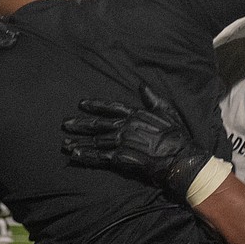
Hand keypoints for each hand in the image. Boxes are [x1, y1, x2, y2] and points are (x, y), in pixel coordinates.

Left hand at [63, 84, 211, 200]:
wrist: (180, 157)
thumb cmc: (176, 135)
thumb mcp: (166, 110)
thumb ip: (152, 98)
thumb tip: (142, 85)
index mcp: (135, 114)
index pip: (110, 107)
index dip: (95, 105)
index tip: (81, 104)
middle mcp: (125, 127)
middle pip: (97, 124)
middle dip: (80, 124)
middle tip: (65, 124)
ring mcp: (122, 142)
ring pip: (95, 141)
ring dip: (79, 142)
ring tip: (64, 143)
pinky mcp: (121, 158)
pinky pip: (99, 157)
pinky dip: (86, 156)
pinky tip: (74, 156)